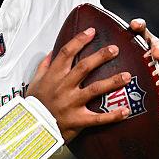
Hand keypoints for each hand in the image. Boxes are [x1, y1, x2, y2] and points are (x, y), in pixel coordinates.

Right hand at [26, 27, 131, 142]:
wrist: (32, 128)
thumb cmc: (34, 104)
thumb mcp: (34, 82)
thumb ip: (44, 67)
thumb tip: (51, 52)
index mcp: (53, 76)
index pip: (66, 53)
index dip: (79, 40)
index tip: (91, 31)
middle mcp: (63, 87)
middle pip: (84, 67)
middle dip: (100, 56)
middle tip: (115, 49)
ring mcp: (71, 103)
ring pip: (94, 89)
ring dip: (112, 82)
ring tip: (126, 75)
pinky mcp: (78, 120)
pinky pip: (98, 118)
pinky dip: (113, 115)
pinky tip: (126, 111)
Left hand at [129, 18, 158, 113]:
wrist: (130, 64)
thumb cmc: (123, 53)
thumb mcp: (120, 44)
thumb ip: (120, 37)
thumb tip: (112, 17)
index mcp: (146, 42)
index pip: (146, 35)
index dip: (140, 28)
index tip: (134, 27)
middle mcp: (158, 55)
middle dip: (157, 51)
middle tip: (157, 55)